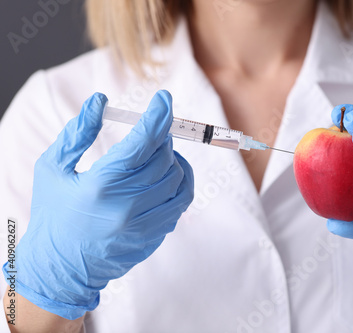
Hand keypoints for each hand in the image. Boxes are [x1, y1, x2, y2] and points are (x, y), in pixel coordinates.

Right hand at [2, 90, 193, 319]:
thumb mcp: (52, 168)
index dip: (157, 116)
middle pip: (164, 159)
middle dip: (163, 137)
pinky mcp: (154, 237)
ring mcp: (143, 225)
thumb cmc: (53, 213)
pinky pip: (179, 203)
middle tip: (154, 131)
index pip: (142, 142)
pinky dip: (178, 183)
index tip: (164, 98)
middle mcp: (126, 206)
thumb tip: (100, 101)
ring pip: (178, 180)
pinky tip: (164, 177)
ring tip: (159, 153)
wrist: (60, 268)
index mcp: (99, 186)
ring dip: (173, 159)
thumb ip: (78, 133)